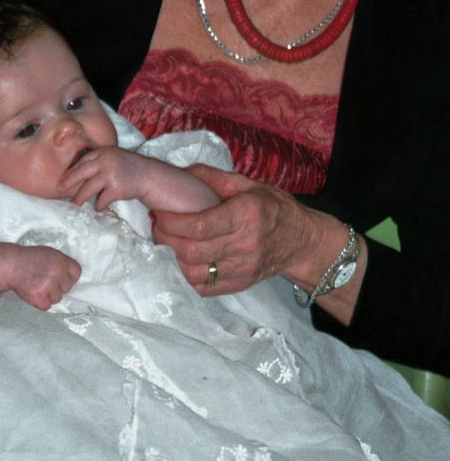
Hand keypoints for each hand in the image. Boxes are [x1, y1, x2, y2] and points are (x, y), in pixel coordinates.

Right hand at [12, 246, 80, 309]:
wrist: (10, 265)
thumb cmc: (28, 260)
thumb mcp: (49, 254)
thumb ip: (61, 264)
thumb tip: (69, 277)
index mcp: (61, 260)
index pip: (76, 273)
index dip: (68, 278)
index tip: (61, 280)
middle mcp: (57, 272)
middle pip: (66, 288)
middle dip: (57, 287)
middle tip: (43, 281)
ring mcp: (48, 284)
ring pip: (57, 298)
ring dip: (48, 296)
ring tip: (36, 285)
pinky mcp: (39, 295)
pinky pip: (46, 306)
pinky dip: (39, 303)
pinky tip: (32, 292)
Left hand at [59, 147, 151, 210]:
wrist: (150, 176)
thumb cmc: (128, 169)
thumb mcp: (113, 158)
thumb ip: (98, 161)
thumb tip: (75, 174)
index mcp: (103, 152)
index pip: (82, 161)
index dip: (71, 171)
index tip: (62, 178)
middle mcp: (105, 161)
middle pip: (80, 172)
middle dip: (68, 181)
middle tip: (60, 189)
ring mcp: (111, 175)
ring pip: (88, 189)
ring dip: (80, 197)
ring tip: (76, 203)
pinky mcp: (116, 189)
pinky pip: (101, 200)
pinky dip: (98, 206)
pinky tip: (99, 207)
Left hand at [152, 164, 321, 294]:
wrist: (301, 240)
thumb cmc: (272, 207)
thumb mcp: (247, 184)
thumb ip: (212, 178)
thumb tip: (180, 173)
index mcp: (246, 214)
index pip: (199, 225)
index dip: (172, 222)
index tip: (159, 214)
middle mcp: (246, 243)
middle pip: (193, 251)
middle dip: (167, 239)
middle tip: (158, 229)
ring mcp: (244, 267)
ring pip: (195, 273)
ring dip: (176, 259)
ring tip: (173, 244)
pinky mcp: (241, 284)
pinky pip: (205, 287)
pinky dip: (189, 276)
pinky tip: (188, 261)